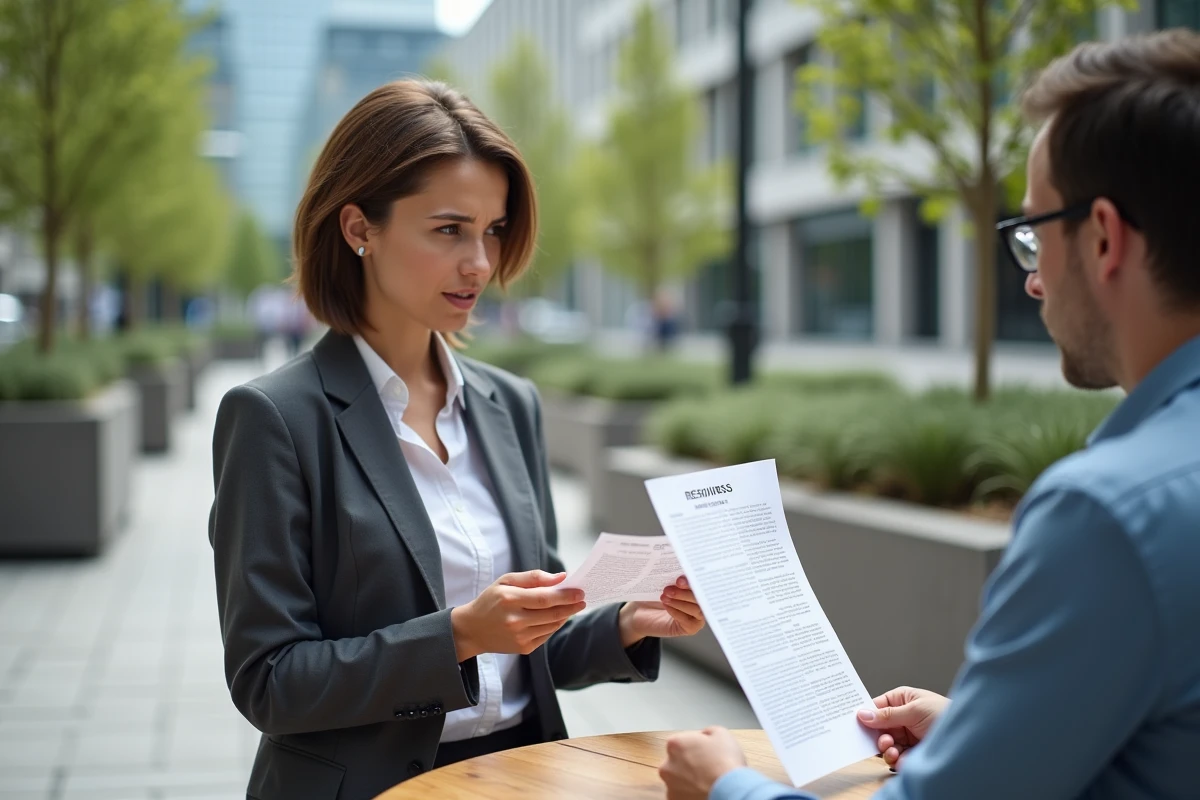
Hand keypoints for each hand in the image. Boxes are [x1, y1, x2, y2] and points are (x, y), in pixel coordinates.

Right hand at [450, 570, 586, 660]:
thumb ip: (533, 577)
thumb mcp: (506, 581)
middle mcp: (515, 621)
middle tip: (582, 599)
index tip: (580, 591)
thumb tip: (560, 577)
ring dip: (565, 615)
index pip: (545, 598)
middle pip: (552, 613)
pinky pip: (546, 635)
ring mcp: (519, 637)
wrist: (472, 630)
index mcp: (509, 600)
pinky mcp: (523, 648)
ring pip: (552, 625)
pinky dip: (555, 625)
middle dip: (571, 606)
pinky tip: (557, 617)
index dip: (565, 595)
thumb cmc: (491, 601)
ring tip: (571, 606)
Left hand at [618, 576, 705, 647]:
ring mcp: (696, 616)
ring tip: (665, 595)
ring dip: (680, 601)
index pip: (703, 583)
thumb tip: (677, 565)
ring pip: (696, 608)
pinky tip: (666, 606)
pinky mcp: (690, 628)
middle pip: (702, 596)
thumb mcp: (662, 582)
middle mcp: (700, 602)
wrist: (639, 612)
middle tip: (676, 583)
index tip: (683, 576)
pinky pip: (687, 620)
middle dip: (688, 590)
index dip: (695, 579)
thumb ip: (671, 576)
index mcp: (696, 588)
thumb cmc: (652, 595)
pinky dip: (677, 612)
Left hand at [658, 726, 746, 799]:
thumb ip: (706, 731)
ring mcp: (670, 786)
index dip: (697, 746)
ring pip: (678, 780)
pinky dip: (690, 793)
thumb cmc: (726, 763)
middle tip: (708, 767)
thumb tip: (704, 736)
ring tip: (707, 781)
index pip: (682, 742)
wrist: (730, 790)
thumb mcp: (721, 733)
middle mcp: (667, 765)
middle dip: (689, 763)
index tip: (707, 752)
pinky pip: (682, 794)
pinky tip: (704, 790)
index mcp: (675, 744)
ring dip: (689, 780)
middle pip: (677, 761)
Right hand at [857, 686, 949, 769]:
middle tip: (884, 741)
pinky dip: (895, 760)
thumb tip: (863, 713)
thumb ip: (887, 714)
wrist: (968, 737)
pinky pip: (895, 757)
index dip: (866, 715)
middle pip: (878, 728)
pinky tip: (900, 759)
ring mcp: (906, 735)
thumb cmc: (945, 714)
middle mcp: (902, 717)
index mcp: (901, 700)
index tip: (856, 725)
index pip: (876, 706)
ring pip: (885, 744)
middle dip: (878, 736)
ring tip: (893, 750)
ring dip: (886, 749)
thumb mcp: (914, 710)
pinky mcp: (911, 752)